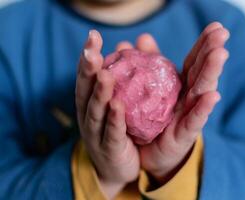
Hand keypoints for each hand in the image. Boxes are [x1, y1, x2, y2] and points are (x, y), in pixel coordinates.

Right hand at [75, 30, 139, 198]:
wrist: (118, 168)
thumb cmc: (119, 130)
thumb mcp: (120, 103)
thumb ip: (126, 76)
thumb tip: (130, 45)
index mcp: (90, 103)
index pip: (87, 77)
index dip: (88, 57)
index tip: (93, 36)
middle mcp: (88, 116)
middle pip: (85, 91)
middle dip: (88, 70)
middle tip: (92, 50)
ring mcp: (96, 133)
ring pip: (95, 111)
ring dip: (99, 93)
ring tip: (105, 74)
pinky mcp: (109, 149)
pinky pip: (112, 132)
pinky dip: (114, 119)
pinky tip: (117, 105)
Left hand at [128, 23, 229, 184]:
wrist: (148, 152)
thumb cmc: (152, 119)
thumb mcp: (150, 90)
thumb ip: (148, 65)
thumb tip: (142, 39)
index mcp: (182, 87)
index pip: (194, 62)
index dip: (203, 45)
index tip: (214, 26)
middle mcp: (189, 99)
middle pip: (202, 73)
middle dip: (212, 53)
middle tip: (221, 33)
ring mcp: (189, 115)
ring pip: (202, 92)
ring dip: (211, 74)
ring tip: (220, 55)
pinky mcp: (184, 134)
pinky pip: (194, 120)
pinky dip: (203, 108)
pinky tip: (212, 95)